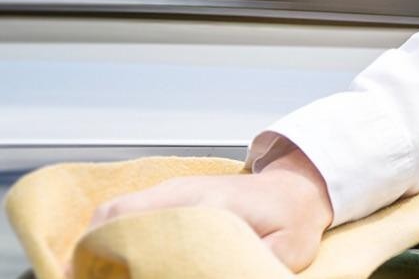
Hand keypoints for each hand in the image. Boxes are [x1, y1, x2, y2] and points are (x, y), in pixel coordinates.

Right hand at [85, 147, 334, 271]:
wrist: (296, 186)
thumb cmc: (293, 219)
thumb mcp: (287, 249)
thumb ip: (257, 264)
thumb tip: (236, 274)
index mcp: (209, 205)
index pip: (150, 226)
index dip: (118, 250)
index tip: (97, 273)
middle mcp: (183, 192)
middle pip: (118, 214)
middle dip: (93, 249)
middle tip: (84, 278)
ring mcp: (173, 189)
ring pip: (115, 210)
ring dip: (96, 240)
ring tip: (89, 272)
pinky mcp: (171, 193)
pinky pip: (125, 209)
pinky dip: (109, 230)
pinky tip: (107, 258)